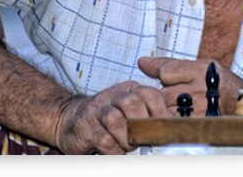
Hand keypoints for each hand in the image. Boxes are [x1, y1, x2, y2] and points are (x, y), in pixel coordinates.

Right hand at [53, 80, 169, 154]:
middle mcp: (113, 96)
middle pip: (133, 103)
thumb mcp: (129, 111)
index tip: (169, 130)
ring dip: (127, 138)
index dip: (161, 112)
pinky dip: (114, 150)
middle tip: (146, 141)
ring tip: (130, 147)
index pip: (150, 94)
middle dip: (142, 125)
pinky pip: (103, 139)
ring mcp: (97, 109)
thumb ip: (147, 116)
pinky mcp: (85, 126)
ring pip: (116, 120)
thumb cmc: (107, 118)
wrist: (70, 119)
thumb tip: (171, 131)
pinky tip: (117, 153)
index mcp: (130, 90)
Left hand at [138, 57, 242, 114]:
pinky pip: (171, 124)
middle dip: (165, 95)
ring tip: (181, 107)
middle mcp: (202, 90)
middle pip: (163, 92)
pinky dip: (171, 122)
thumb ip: (169, 64)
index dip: (166, 76)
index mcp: (203, 70)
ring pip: (164, 109)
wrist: (242, 105)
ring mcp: (199, 111)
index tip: (172, 80)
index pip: (165, 71)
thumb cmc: (218, 83)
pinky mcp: (196, 127)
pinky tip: (181, 119)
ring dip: (167, 109)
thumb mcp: (199, 66)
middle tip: (177, 96)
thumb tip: (141, 62)